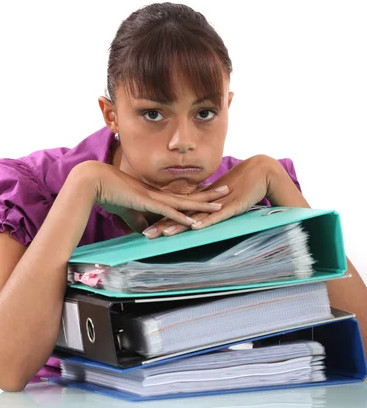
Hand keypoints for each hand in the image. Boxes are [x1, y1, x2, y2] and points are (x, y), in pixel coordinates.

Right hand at [84, 161, 229, 232]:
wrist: (95, 182)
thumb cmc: (109, 194)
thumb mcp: (128, 210)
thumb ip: (138, 221)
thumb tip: (146, 232)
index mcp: (156, 194)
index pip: (181, 195)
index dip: (197, 194)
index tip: (212, 193)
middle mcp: (159, 194)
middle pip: (190, 194)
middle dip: (210, 194)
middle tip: (229, 190)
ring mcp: (155, 197)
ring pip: (186, 202)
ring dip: (204, 204)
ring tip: (223, 204)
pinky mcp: (148, 203)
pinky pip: (170, 211)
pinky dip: (184, 217)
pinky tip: (197, 222)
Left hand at [142, 155, 285, 237]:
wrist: (261, 172)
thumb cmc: (243, 186)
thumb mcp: (221, 200)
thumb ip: (209, 208)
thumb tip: (197, 218)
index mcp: (201, 201)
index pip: (178, 212)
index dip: (162, 220)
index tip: (147, 229)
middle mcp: (205, 202)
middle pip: (180, 214)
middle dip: (162, 225)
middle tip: (146, 235)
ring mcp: (217, 204)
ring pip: (194, 216)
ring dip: (178, 224)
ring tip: (163, 234)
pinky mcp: (232, 206)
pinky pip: (216, 216)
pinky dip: (205, 221)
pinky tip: (194, 227)